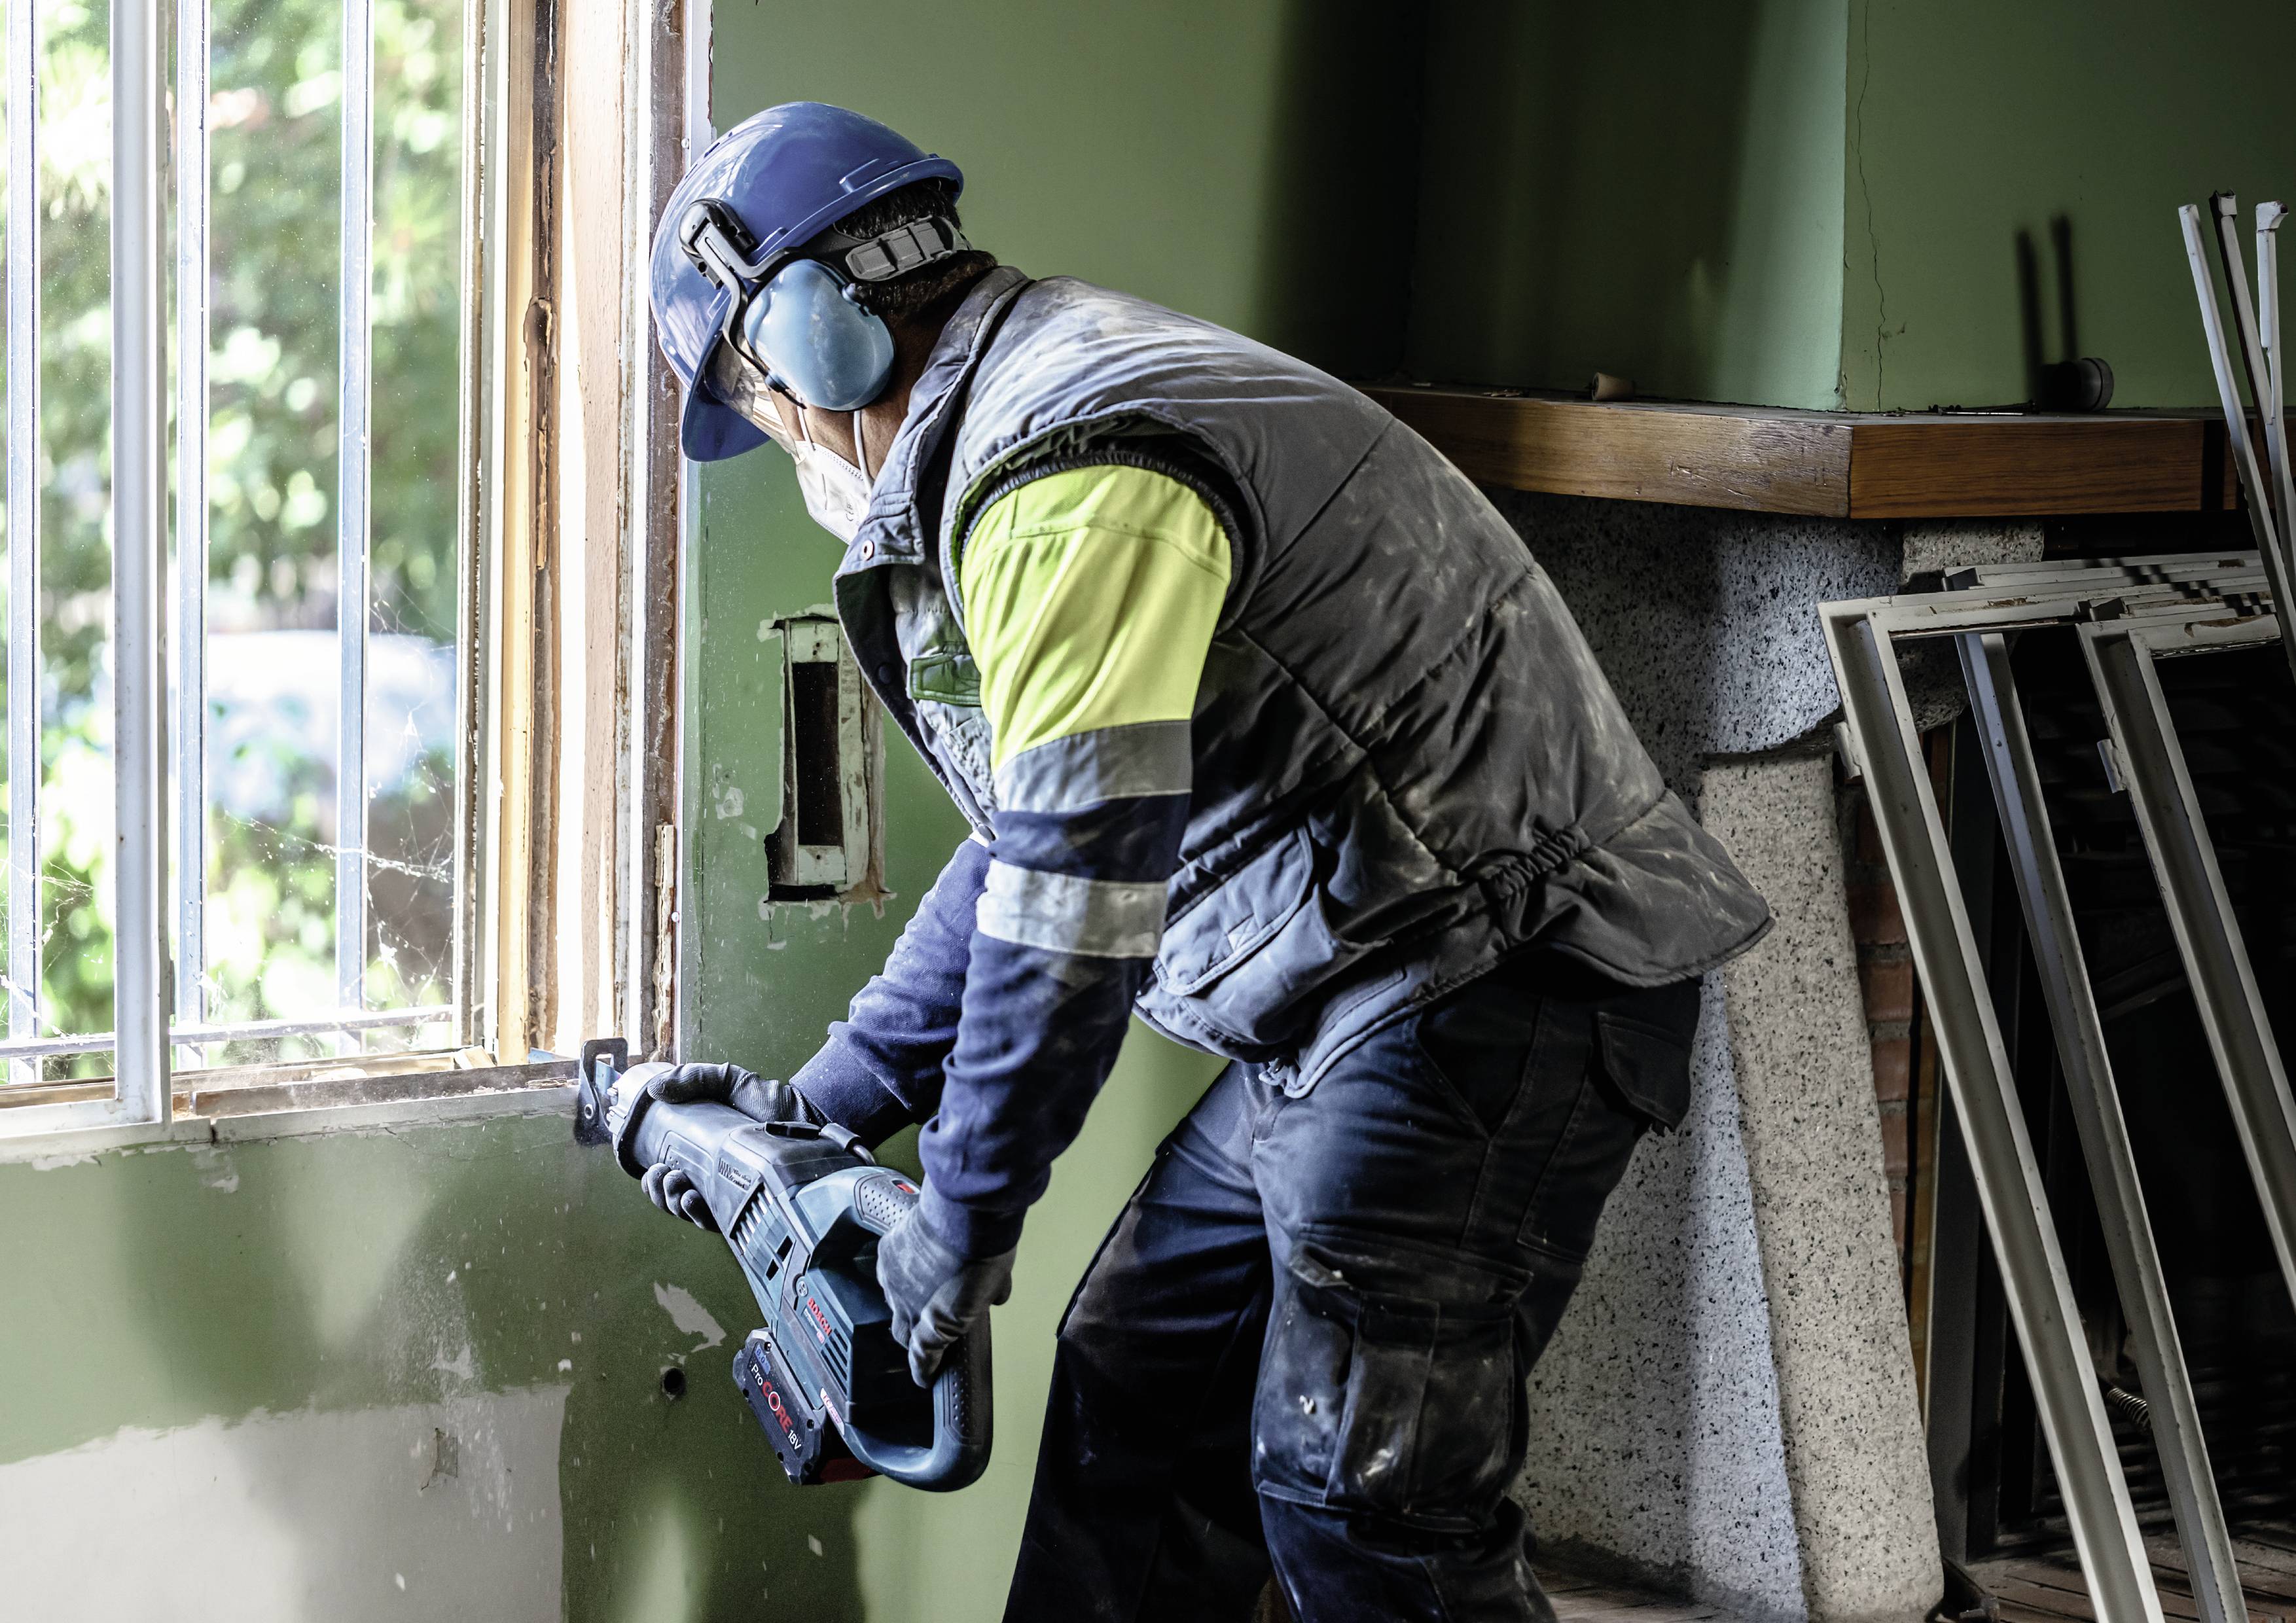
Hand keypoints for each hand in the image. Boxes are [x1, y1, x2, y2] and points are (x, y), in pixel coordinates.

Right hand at [638, 1063, 820, 1231]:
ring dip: (674, 1204)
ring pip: (691, 1215)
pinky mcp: (753, 1208)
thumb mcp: (731, 1082)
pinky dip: (698, 1216)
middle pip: (674, 1201)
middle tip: (664, 1176)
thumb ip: (697, 1078)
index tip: (654, 1170)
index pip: (670, 1178)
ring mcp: (735, 1196)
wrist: (815, 1115)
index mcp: (705, 1156)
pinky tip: (693, 1200)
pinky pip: (718, 1223)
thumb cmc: (775, 1103)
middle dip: (660, 1194)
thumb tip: (656, 1089)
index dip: (654, 1182)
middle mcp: (717, 1180)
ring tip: (677, 1185)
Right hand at [875, 1205, 1013, 1385]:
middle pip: (902, 1332)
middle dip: (913, 1335)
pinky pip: (888, 1271)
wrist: (965, 1214)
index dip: (923, 1369)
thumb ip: (989, 1297)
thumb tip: (995, 1296)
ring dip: (906, 1300)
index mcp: (936, 1324)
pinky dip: (899, 1271)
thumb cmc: (986, 1250)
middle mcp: (908, 1307)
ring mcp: (894, 1281)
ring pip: (893, 1301)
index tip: (925, 1376)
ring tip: (922, 1287)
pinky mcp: (887, 1254)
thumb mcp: (996, 1283)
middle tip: (926, 1328)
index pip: (922, 1357)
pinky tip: (910, 1262)